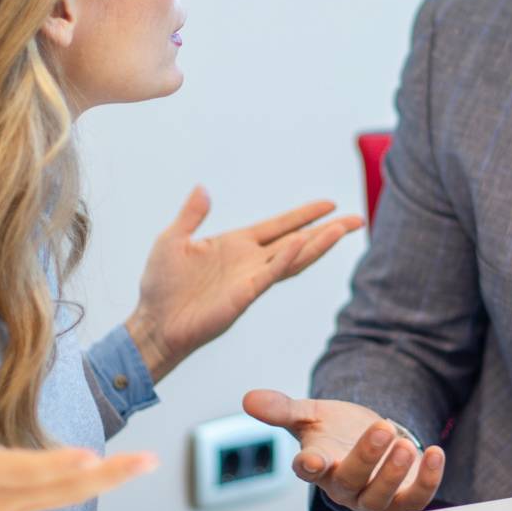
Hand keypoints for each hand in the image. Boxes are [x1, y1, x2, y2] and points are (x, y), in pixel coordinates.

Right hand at [0, 366, 156, 510]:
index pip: (22, 471)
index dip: (55, 466)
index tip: (87, 457)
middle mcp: (2, 496)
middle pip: (62, 489)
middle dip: (107, 475)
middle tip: (146, 462)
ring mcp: (14, 508)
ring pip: (68, 497)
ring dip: (110, 480)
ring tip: (146, 463)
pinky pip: (61, 501)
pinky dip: (90, 488)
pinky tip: (118, 474)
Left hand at [126, 189, 362, 381]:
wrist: (154, 322)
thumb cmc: (162, 286)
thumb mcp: (173, 240)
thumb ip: (191, 215)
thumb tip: (203, 188)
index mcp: (237, 245)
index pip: (279, 225)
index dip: (304, 215)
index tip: (329, 204)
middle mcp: (251, 261)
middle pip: (299, 241)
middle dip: (328, 230)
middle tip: (357, 219)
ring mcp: (251, 278)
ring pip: (294, 257)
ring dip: (319, 243)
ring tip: (343, 229)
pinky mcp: (244, 294)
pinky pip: (270, 273)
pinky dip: (286, 258)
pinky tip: (300, 243)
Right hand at [242, 390, 444, 510]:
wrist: (369, 441)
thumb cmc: (335, 432)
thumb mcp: (310, 414)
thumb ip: (282, 408)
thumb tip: (248, 398)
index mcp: (319, 465)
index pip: (309, 471)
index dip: (310, 467)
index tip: (313, 458)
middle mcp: (344, 487)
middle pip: (352, 482)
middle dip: (368, 458)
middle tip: (383, 428)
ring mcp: (374, 496)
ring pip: (382, 496)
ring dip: (395, 473)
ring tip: (406, 443)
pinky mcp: (403, 499)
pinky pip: (416, 499)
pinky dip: (427, 480)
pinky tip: (436, 452)